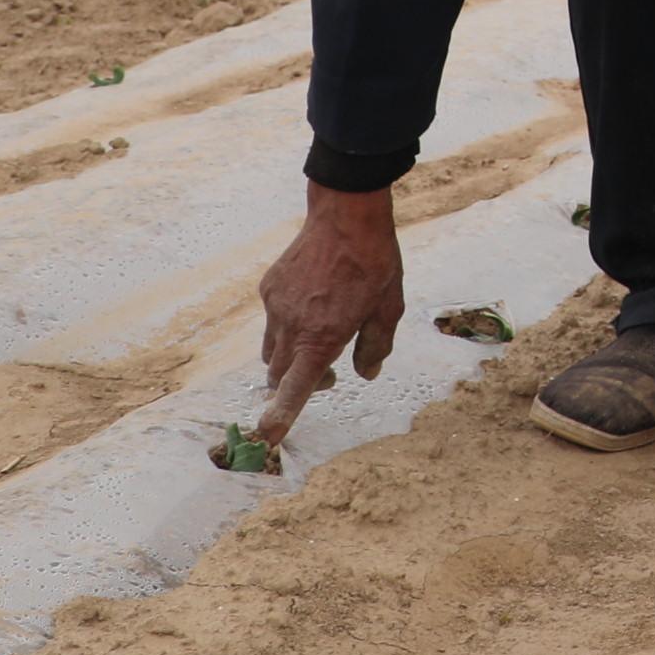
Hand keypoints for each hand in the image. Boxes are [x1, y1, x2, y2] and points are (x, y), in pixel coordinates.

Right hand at [255, 181, 403, 444]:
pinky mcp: (269, 287)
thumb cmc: (374, 263)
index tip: (265, 439)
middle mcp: (292, 327)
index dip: (279, 418)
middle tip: (328, 375)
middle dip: (295, 386)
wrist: (346, 215)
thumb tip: (365, 374)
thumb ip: (376, 346)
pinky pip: (273, 319)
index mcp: (322, 339)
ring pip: (270, 350)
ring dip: (288, 358)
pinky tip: (314, 302)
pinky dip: (288, 324)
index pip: (294, 390)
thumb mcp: (389, 308)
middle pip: (277, 376)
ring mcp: (276, 306)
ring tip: (320, 338)